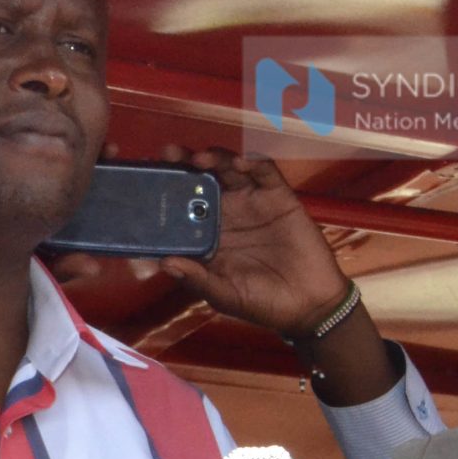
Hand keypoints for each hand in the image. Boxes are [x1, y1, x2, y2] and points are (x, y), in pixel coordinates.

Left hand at [147, 146, 350, 337]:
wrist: (309, 305)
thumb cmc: (261, 303)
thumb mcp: (223, 295)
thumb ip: (196, 278)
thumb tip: (164, 262)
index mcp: (206, 235)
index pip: (179, 206)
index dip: (166, 190)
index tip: (148, 177)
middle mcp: (225, 214)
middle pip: (200, 180)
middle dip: (184, 164)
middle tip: (169, 153)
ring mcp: (251, 203)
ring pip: (228, 170)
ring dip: (214, 159)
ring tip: (201, 159)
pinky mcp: (279, 197)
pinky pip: (265, 173)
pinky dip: (253, 163)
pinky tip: (241, 163)